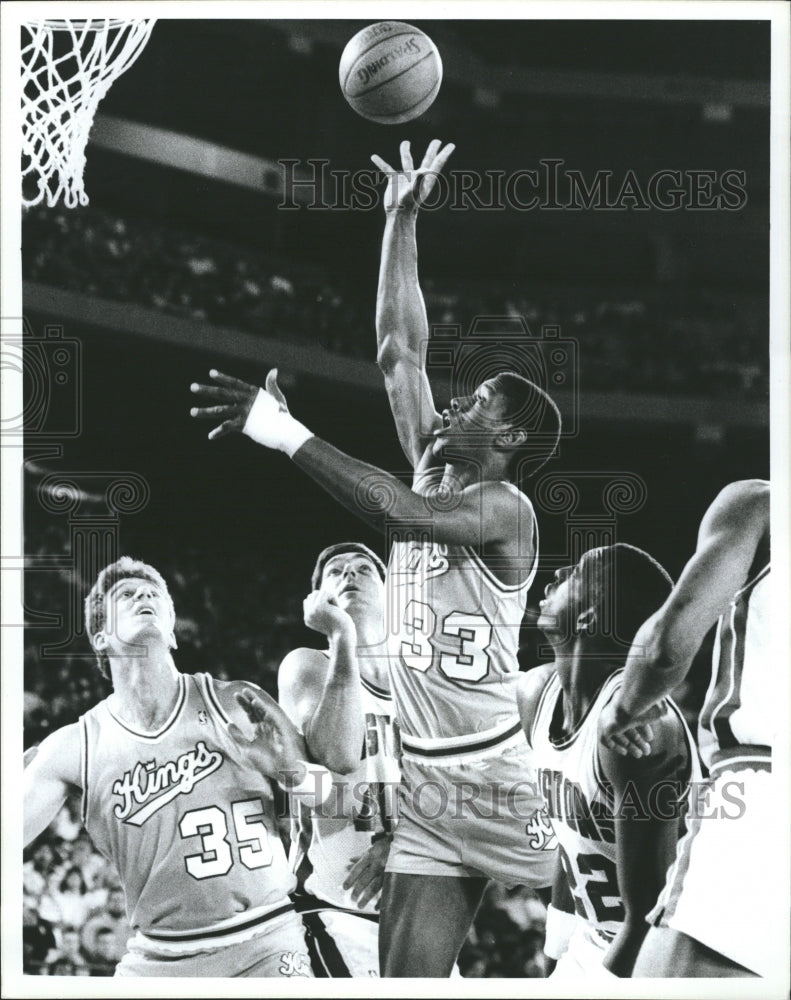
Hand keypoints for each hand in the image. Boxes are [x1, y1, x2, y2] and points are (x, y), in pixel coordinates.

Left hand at [191, 369, 311, 455]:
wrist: (286, 430)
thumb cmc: (283, 414)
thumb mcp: (277, 397)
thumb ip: (271, 384)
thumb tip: (274, 370)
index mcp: (253, 392)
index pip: (234, 383)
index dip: (223, 378)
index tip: (211, 373)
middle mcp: (246, 400)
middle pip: (222, 393)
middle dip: (206, 390)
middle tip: (192, 387)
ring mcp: (243, 412)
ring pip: (220, 410)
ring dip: (205, 411)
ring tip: (192, 412)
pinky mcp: (243, 424)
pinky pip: (227, 427)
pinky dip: (219, 432)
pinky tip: (210, 436)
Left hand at [229, 686, 305, 777]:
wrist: (280, 772)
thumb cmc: (266, 763)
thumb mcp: (246, 749)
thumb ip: (238, 737)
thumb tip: (228, 724)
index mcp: (259, 729)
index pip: (251, 713)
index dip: (244, 704)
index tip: (236, 696)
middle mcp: (267, 725)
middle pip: (257, 709)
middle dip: (249, 699)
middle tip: (240, 691)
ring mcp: (274, 726)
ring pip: (265, 710)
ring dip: (256, 700)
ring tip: (248, 692)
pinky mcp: (282, 729)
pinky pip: (273, 716)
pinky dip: (265, 709)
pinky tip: (257, 703)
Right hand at [303, 590, 354, 640]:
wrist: (343, 636)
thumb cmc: (340, 627)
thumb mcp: (327, 616)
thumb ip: (320, 607)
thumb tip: (316, 592)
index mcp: (308, 619)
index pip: (309, 599)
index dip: (322, 602)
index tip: (330, 614)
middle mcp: (307, 616)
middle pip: (314, 594)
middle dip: (326, 599)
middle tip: (333, 612)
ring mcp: (312, 611)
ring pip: (320, 592)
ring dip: (331, 599)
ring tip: (335, 610)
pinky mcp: (318, 606)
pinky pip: (327, 592)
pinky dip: (335, 599)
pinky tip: (337, 609)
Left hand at [342, 834, 391, 909]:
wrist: (404, 843)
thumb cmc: (385, 845)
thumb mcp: (372, 848)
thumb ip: (360, 857)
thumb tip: (348, 863)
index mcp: (370, 855)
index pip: (357, 869)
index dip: (350, 879)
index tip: (344, 888)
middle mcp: (377, 863)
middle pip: (364, 880)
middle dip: (357, 890)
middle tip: (352, 899)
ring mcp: (386, 871)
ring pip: (374, 887)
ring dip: (366, 897)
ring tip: (359, 905)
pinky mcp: (394, 876)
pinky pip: (386, 890)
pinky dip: (381, 900)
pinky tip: (376, 907)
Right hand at [371, 139, 454, 213]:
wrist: (397, 214)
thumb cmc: (408, 204)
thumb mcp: (415, 191)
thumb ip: (420, 179)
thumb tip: (425, 169)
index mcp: (426, 179)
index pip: (437, 163)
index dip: (444, 153)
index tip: (451, 145)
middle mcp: (417, 177)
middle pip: (427, 159)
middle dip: (432, 150)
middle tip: (437, 141)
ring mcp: (406, 178)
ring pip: (407, 161)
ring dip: (405, 151)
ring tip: (405, 142)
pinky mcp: (395, 181)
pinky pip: (387, 169)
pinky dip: (381, 163)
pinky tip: (374, 157)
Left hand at [598, 699, 665, 757]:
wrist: (630, 705)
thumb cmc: (646, 705)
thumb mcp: (656, 706)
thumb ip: (659, 708)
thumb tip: (664, 710)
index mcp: (626, 703)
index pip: (634, 717)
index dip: (643, 728)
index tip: (650, 738)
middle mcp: (616, 710)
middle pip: (626, 727)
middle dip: (637, 740)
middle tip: (647, 751)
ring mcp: (608, 718)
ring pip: (619, 734)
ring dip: (630, 745)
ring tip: (640, 755)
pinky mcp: (605, 728)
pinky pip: (607, 740)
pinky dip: (616, 746)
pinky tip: (625, 752)